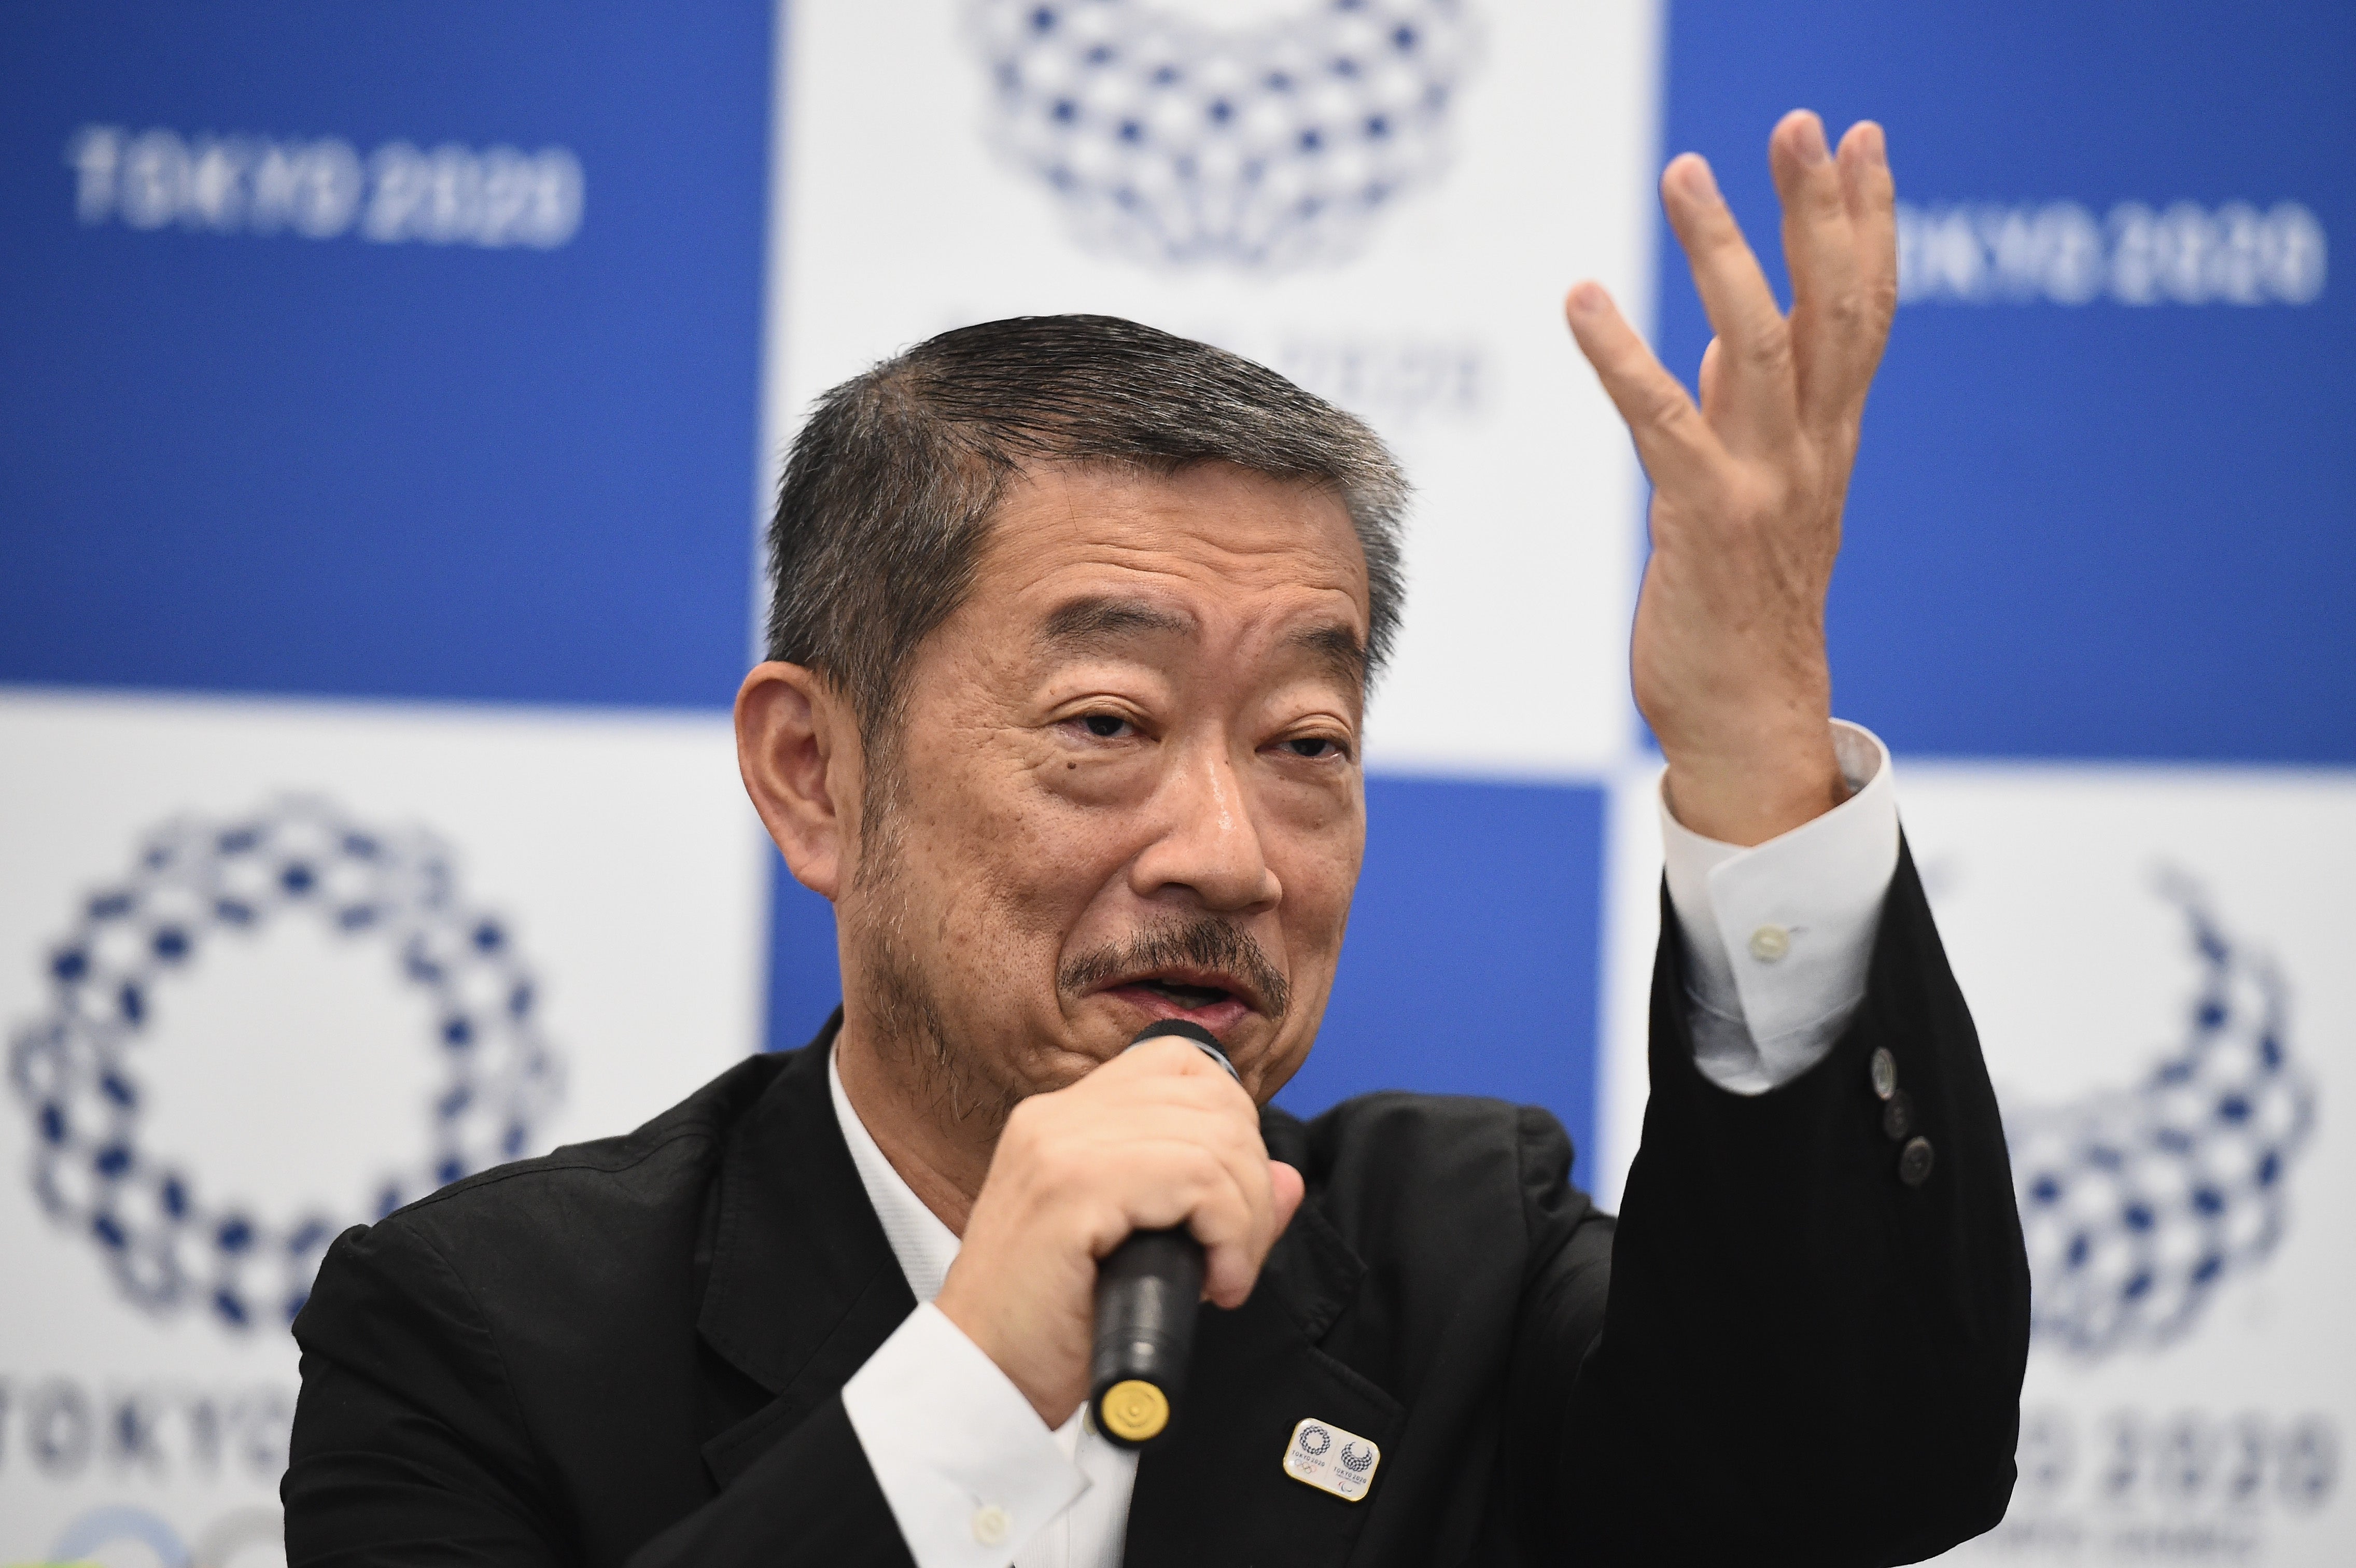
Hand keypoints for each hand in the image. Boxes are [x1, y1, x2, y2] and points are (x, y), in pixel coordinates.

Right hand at [933, 1037, 1306, 1426]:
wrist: (982, 1380)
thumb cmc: (1053, 1325)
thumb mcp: (1142, 1249)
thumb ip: (1214, 1202)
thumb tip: (1287, 1179)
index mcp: (1066, 1118)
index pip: (1181, 1066)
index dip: (1231, 1129)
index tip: (1227, 1205)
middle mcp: (1058, 1117)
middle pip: (1213, 1099)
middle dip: (1252, 1180)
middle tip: (1234, 1254)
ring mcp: (1061, 1147)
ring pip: (1216, 1139)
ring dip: (1246, 1216)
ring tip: (1224, 1273)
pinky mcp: (1071, 1190)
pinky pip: (1198, 1179)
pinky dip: (1231, 1234)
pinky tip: (1216, 1283)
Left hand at [1566, 111, 1897, 845]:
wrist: (1752, 723)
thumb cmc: (1744, 615)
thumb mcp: (1757, 502)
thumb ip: (1744, 418)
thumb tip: (1716, 343)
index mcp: (1830, 444)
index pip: (1864, 312)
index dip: (1869, 222)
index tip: (1864, 141)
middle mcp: (1812, 453)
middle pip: (1830, 307)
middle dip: (1819, 207)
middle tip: (1805, 121)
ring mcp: (1763, 485)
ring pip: (1755, 344)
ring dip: (1722, 252)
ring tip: (1687, 171)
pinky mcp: (1702, 520)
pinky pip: (1661, 421)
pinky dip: (1621, 355)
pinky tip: (1583, 299)